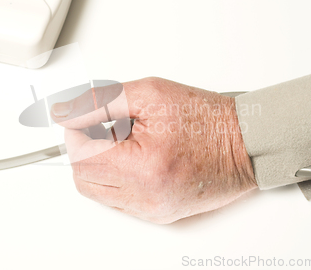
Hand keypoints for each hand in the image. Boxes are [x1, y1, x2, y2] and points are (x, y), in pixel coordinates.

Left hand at [51, 77, 256, 223]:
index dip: (74, 131)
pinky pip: (118, 200)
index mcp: (141, 166)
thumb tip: (66, 111)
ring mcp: (151, 210)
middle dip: (84, 148)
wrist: (244, 143)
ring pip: (97, 191)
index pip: (79, 155)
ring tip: (123, 140)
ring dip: (98, 164)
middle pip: (83, 177)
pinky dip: (116, 178)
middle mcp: (144, 196)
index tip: (81, 116)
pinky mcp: (157, 214)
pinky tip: (135, 157)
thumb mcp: (149, 95)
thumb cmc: (206, 119)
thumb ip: (101, 102)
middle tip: (101, 126)